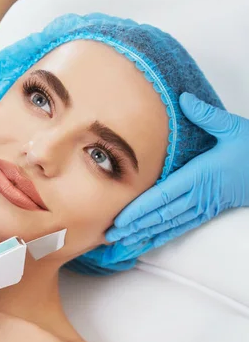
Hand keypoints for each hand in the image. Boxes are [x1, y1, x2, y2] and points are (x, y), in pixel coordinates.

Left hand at [106, 93, 248, 247]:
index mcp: (199, 175)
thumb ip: (206, 116)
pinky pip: (179, 228)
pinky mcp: (206, 212)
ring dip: (143, 234)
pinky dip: (160, 236)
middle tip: (110, 235)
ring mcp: (202, 207)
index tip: (121, 218)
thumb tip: (184, 99)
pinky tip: (145, 242)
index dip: (140, 209)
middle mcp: (198, 195)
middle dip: (134, 226)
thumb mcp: (232, 128)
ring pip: (167, 225)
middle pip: (160, 215)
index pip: (163, 196)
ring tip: (120, 242)